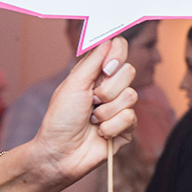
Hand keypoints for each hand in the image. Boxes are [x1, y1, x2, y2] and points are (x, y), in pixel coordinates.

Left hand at [27, 37, 136, 188]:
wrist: (59, 153)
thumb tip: (110, 38)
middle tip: (91, 101)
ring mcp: (119, 107)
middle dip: (107, 89)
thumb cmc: (60, 118)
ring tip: (92, 120)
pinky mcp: (126, 127)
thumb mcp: (73, 84)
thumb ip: (93, 60)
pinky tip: (100, 133)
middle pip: (129, 71)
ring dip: (107, 111)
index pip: (119, 50)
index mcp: (96, 73)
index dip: (117, 56)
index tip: (106, 68)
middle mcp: (110, 87)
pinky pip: (131, 118)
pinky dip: (111, 126)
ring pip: (131, 96)